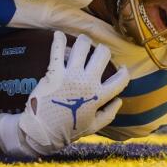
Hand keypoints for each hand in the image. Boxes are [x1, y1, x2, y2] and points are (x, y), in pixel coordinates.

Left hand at [0, 32, 129, 156]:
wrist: (42, 131)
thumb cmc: (67, 130)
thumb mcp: (93, 127)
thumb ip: (109, 114)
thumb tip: (120, 101)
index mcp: (98, 97)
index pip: (119, 81)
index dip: (124, 73)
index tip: (122, 68)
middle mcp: (87, 83)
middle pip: (102, 55)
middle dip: (101, 50)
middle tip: (96, 51)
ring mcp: (71, 76)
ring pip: (83, 46)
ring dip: (83, 41)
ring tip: (81, 42)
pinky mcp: (54, 73)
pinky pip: (57, 50)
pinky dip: (58, 40)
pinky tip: (58, 35)